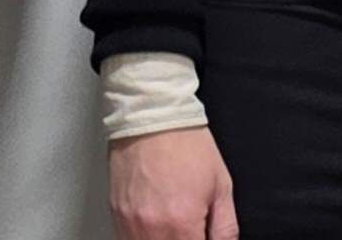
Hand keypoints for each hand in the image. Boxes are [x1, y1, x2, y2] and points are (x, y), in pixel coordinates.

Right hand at [109, 124, 238, 239]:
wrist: (152, 113)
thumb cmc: (186, 142)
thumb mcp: (221, 186)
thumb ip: (225, 229)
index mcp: (181, 222)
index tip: (202, 236)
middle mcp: (152, 227)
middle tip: (190, 230)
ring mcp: (129, 222)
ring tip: (174, 225)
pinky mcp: (116, 213)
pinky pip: (127, 239)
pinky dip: (143, 237)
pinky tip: (157, 225)